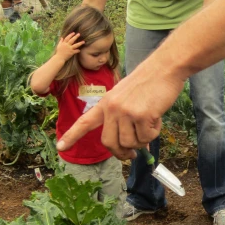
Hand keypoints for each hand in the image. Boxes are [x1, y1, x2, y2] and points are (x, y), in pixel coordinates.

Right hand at [55, 32, 85, 61]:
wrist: (59, 58)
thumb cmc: (58, 52)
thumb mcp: (58, 46)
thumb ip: (60, 41)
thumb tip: (62, 37)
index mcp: (64, 43)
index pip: (67, 38)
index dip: (70, 35)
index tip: (74, 33)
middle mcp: (67, 45)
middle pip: (72, 40)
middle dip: (76, 37)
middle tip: (79, 34)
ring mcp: (69, 49)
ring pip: (76, 45)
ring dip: (80, 43)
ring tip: (84, 41)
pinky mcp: (71, 53)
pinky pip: (76, 51)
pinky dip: (78, 50)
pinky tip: (79, 50)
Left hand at [57, 57, 184, 158]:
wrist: (164, 68)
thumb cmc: (148, 83)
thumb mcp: (127, 98)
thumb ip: (124, 120)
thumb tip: (132, 148)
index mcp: (105, 103)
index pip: (85, 122)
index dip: (72, 136)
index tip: (60, 147)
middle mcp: (112, 108)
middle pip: (109, 143)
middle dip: (121, 153)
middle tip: (131, 155)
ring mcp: (125, 112)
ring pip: (130, 143)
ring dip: (142, 140)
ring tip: (149, 124)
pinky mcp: (141, 115)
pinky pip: (146, 137)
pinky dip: (154, 133)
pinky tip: (156, 118)